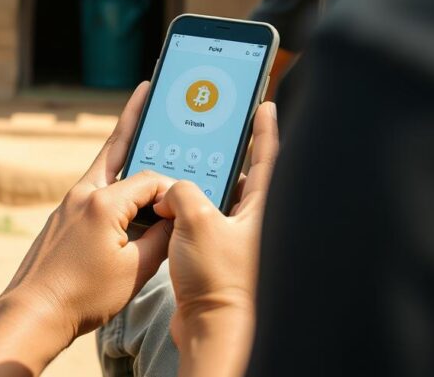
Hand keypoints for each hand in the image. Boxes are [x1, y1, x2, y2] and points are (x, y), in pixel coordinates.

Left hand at [0, 83, 175, 376]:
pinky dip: (112, 181)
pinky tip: (124, 188)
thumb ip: (162, 238)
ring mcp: (69, 203)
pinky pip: (94, 189)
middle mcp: (83, 193)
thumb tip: (175, 217)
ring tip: (141, 127)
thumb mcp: (136, 271)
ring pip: (105, 167)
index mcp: (104, 202)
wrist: (33, 311)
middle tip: (147, 90)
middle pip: (118, 148)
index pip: (151, 181)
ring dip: (125, 150)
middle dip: (136, 120)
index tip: (184, 205)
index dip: (171, 192)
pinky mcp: (63, 217)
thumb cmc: (84, 296)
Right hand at [154, 102, 278, 373]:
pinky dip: (183, 212)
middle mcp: (251, 221)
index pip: (268, 158)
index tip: (264, 105)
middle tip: (205, 134)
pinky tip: (166, 207)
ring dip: (193, 187)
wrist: (210, 329)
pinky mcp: (214, 255)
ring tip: (175, 172)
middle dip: (218, 157)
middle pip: (237, 176)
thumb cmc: (216, 278)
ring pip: (213, 199)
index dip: (265, 129)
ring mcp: (233, 238)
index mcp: (260, 208)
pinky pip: (198, 221)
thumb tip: (171, 191)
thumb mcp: (196, 219)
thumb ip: (183, 191)